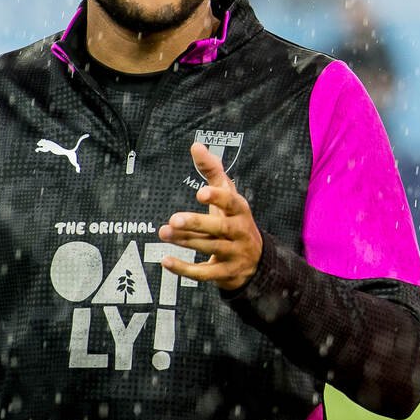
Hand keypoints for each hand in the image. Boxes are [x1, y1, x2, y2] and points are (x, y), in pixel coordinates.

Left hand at [158, 143, 263, 290]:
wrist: (255, 261)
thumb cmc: (234, 221)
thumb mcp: (228, 196)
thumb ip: (212, 171)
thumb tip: (196, 146)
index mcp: (240, 211)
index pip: (232, 202)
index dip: (218, 198)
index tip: (201, 192)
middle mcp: (240, 232)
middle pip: (220, 228)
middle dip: (197, 224)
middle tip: (174, 219)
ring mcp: (234, 253)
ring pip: (210, 248)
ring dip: (186, 241)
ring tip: (164, 232)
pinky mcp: (225, 273)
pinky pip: (204, 273)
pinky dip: (185, 269)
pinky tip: (166, 260)